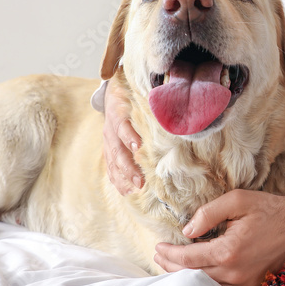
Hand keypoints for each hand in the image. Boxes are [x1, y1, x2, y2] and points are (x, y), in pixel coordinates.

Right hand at [102, 80, 142, 194]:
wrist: (113, 94)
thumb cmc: (133, 96)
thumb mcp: (139, 94)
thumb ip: (152, 104)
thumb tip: (177, 112)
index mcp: (118, 112)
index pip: (122, 125)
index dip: (129, 136)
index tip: (139, 148)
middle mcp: (110, 128)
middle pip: (117, 149)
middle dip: (128, 167)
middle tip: (140, 181)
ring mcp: (108, 141)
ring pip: (112, 161)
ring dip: (123, 177)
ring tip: (134, 189)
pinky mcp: (108, 149)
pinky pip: (110, 167)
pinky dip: (117, 180)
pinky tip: (126, 191)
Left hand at [153, 189, 284, 285]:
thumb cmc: (268, 210)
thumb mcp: (237, 200)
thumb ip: (208, 213)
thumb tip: (187, 231)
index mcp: (228, 250)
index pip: (188, 258)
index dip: (169, 253)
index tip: (158, 246)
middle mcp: (235, 273)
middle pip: (192, 277)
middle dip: (171, 267)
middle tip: (158, 257)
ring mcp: (244, 285)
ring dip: (185, 279)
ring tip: (171, 267)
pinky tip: (197, 279)